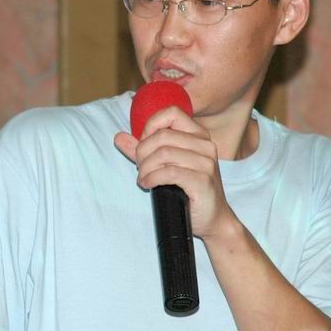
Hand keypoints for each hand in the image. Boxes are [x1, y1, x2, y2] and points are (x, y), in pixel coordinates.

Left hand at [114, 105, 235, 239]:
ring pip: (163, 153)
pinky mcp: (202, 180)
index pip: (171, 112)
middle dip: (142, 152)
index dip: (150, 126)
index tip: (143, 145)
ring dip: (145, 168)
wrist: (212, 218)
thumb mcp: (164, 165)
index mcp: (198, 135)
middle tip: (140, 168)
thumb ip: (142, 149)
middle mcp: (205, 145)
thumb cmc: (187, 189)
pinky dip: (151, 178)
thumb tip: (118, 137)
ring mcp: (206, 162)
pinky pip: (168, 172)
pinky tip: (147, 184)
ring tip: (143, 178)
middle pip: (162, 136)